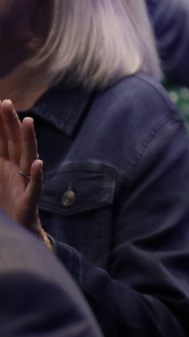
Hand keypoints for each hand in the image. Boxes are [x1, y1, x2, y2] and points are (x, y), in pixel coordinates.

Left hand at [0, 100, 43, 237]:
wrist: (19, 233)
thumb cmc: (6, 207)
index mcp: (5, 166)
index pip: (2, 140)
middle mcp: (17, 170)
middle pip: (14, 143)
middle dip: (10, 123)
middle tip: (5, 103)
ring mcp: (24, 183)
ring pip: (27, 157)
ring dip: (28, 140)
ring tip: (28, 122)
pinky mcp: (28, 201)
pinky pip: (34, 186)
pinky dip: (36, 174)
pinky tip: (37, 163)